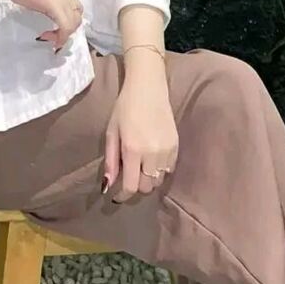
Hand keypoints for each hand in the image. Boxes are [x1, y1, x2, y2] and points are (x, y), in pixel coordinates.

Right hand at [6, 0, 83, 51]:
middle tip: (55, 35)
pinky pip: (65, 27)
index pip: (76, 8)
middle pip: (77, 16)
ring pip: (73, 23)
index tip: (58, 27)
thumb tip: (48, 14)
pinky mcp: (57, 7)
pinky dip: (62, 37)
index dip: (70, 20)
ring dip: (64, 35)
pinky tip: (55, 42)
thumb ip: (49, 3)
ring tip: (50, 38)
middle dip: (68, 29)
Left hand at [103, 60, 177, 201]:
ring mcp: (167, 150)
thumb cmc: (124, 107)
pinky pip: (169, 170)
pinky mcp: (177, 146)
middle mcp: (153, 153)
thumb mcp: (111, 132)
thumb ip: (111, 161)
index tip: (116, 196)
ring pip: (158, 180)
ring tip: (139, 166)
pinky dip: (159, 170)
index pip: (132, 187)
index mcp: (133, 149)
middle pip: (146, 187)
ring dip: (148, 179)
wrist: (148, 87)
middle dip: (135, 186)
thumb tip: (107, 186)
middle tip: (128, 175)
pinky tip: (151, 158)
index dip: (123, 196)